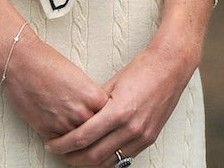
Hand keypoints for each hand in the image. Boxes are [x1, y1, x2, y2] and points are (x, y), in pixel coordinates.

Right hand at [0, 29, 109, 138]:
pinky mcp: (46, 130)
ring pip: (79, 140)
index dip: (106, 114)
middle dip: (94, 127)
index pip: (109, 113)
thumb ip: (89, 96)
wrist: (22, 63)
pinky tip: (63, 135)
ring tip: (77, 132)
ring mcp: (63, 123)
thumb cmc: (48, 62)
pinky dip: (63, 140)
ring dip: (78, 137)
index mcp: (92, 96)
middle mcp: (79, 112)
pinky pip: (61, 143)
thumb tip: (94, 109)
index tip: (104, 114)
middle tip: (92, 126)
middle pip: (96, 129)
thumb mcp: (79, 77)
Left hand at [44, 38, 197, 164]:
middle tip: (59, 151)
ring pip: (108, 162)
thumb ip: (94, 105)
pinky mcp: (149, 139)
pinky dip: (107, 159)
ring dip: (88, 163)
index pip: (82, 138)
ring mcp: (142, 136)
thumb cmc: (143, 68)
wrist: (172, 65)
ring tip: (75, 155)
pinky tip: (97, 153)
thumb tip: (76, 120)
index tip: (52, 144)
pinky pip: (123, 158)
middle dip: (71, 158)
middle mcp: (131, 128)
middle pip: (92, 156)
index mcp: (119, 112)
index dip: (63, 144)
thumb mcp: (112, 83)